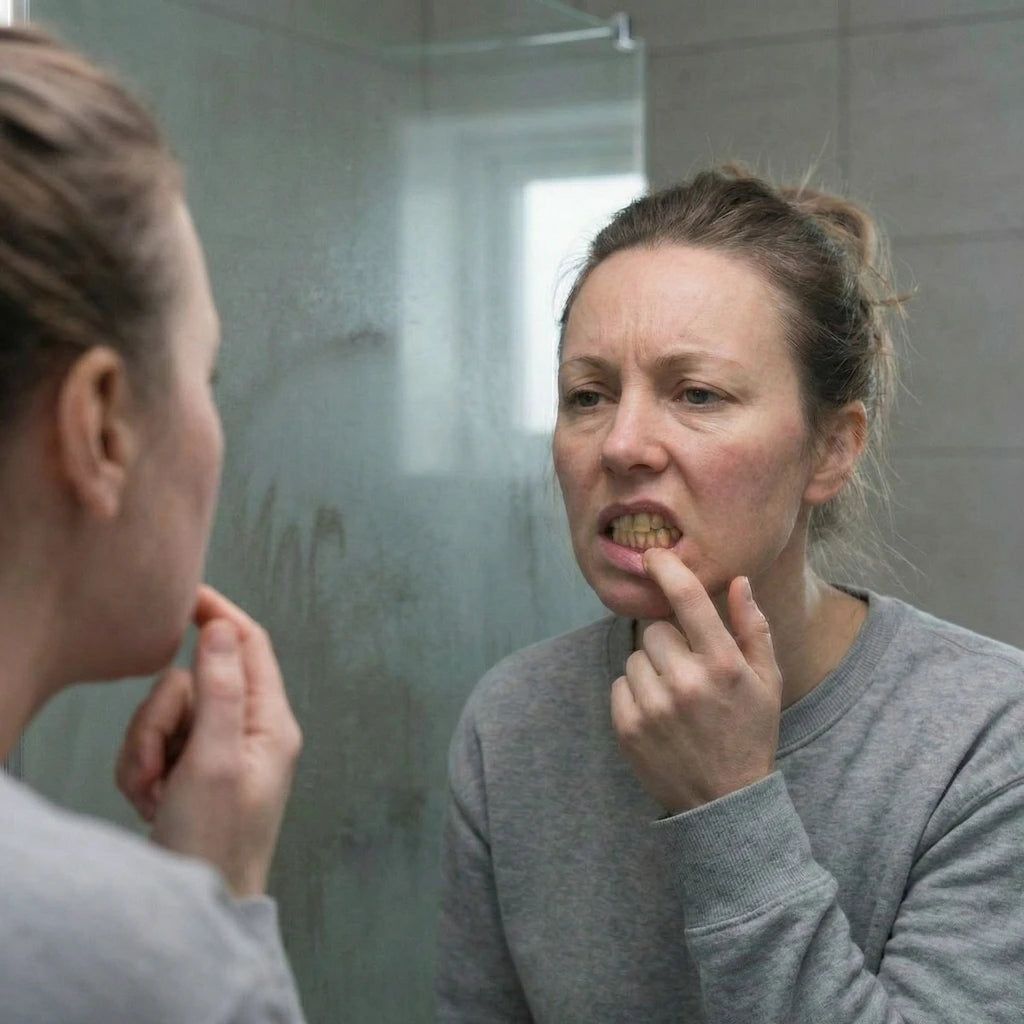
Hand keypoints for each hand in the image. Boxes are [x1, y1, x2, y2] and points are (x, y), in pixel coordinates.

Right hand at [116, 585, 301, 895]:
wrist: (198, 904)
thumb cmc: (216, 841)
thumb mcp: (215, 760)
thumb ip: (220, 690)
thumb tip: (223, 628)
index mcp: (270, 722)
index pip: (250, 645)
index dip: (221, 616)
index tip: (186, 596)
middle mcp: (249, 730)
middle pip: (194, 681)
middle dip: (161, 718)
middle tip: (162, 767)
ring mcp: (219, 752)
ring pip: (168, 714)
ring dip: (148, 751)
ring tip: (156, 795)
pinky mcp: (193, 772)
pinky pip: (155, 746)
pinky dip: (143, 771)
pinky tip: (152, 804)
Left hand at [610, 550, 781, 814]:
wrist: (723, 802)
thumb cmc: (749, 733)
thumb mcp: (766, 681)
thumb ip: (753, 627)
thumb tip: (738, 581)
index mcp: (722, 664)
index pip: (687, 599)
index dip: (667, 569)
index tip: (653, 556)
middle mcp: (685, 682)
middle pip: (654, 629)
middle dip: (668, 641)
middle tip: (688, 669)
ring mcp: (653, 706)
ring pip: (635, 657)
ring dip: (651, 669)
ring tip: (676, 697)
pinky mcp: (627, 727)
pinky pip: (620, 685)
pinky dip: (635, 693)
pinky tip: (659, 714)